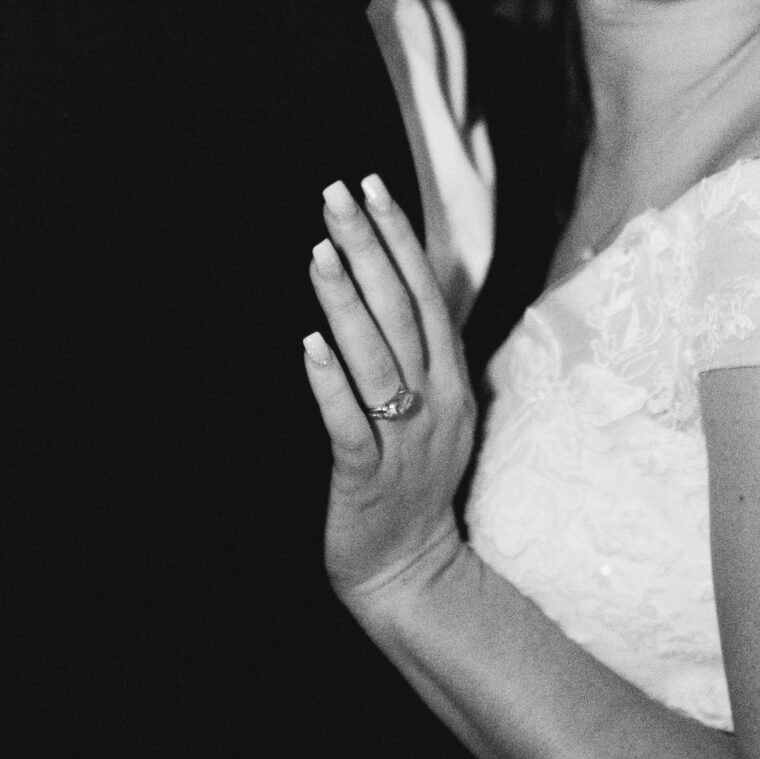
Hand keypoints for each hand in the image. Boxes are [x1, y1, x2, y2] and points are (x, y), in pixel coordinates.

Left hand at [302, 177, 476, 606]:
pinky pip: (351, 423)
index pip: (427, 292)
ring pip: (378, 358)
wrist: (413, 572)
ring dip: (347, 301)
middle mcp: (435, 400)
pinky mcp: (369, 477)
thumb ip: (420, 355)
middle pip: (403, 310)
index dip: (400, 237)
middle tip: (336, 192)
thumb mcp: (433, 411)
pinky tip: (308, 345)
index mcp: (451, 379)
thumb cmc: (412, 486)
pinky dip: (330, 383)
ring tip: (318, 251)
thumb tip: (392, 287)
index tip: (373, 186)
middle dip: (369, 247)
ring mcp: (406, 439)